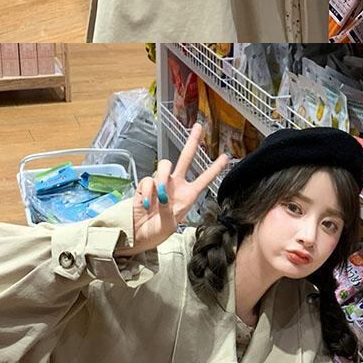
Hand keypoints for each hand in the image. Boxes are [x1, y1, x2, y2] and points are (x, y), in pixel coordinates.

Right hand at [133, 124, 229, 248]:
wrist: (136, 236)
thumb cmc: (155, 233)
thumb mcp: (168, 227)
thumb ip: (168, 211)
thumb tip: (163, 196)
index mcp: (187, 196)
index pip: (204, 179)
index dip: (215, 168)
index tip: (226, 157)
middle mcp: (175, 186)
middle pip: (185, 158)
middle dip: (192, 142)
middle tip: (198, 126)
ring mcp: (160, 184)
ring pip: (164, 165)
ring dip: (162, 178)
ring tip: (161, 197)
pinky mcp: (144, 186)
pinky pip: (147, 180)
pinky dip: (147, 192)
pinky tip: (147, 204)